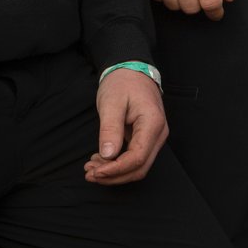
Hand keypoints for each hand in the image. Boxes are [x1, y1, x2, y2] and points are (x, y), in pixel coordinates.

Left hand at [84, 69, 165, 184]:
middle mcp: (159, 133)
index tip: (95, 171)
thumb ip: (110, 130)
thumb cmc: (123, 83)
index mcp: (152, 123)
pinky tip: (101, 161)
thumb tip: (108, 156)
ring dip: (115, 173)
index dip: (115, 170)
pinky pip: (135, 159)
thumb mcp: (111, 103)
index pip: (137, 158)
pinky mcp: (147, 139)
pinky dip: (117, 165)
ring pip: (138, 167)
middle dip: (114, 176)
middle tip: (89, 174)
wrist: (132, 71)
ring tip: (91, 168)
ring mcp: (155, 137)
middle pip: (139, 168)